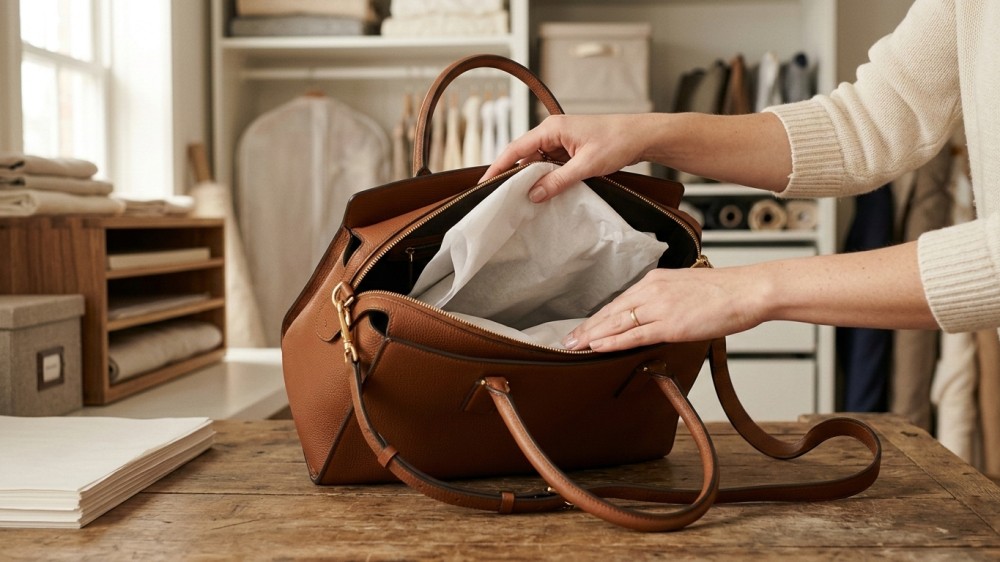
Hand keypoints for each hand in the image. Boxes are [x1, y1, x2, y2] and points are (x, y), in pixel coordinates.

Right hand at [479, 114, 650, 202]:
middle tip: (500, 198)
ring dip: (531, 179)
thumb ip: (558, 181)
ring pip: (537, 162)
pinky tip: (543, 192)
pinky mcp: (569, 150)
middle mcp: (552, 132)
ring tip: (520, 198)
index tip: (485, 184)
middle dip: (513, 176)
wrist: (641, 136)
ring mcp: (561, 141)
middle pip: (523, 156)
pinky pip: (550, 164)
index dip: (498, 167)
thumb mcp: (586, 165)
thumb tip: (534, 195)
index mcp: (551, 129)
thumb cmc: (617, 142)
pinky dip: (545, 177)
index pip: (515, 148)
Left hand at [563, 265, 767, 351]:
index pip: (618, 301)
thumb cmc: (725, 293)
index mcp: (655, 280)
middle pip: (611, 311)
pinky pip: (634, 334)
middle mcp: (652, 290)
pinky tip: (597, 346)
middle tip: (566, 340)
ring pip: (617, 323)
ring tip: (573, 346)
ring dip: (592, 336)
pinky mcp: (670, 323)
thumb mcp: (686, 289)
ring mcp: (660, 306)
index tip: (581, 328)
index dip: (597, 317)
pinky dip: (613, 341)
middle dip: (587, 327)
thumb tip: (653, 318)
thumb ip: (666, 301)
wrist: (747, 291)